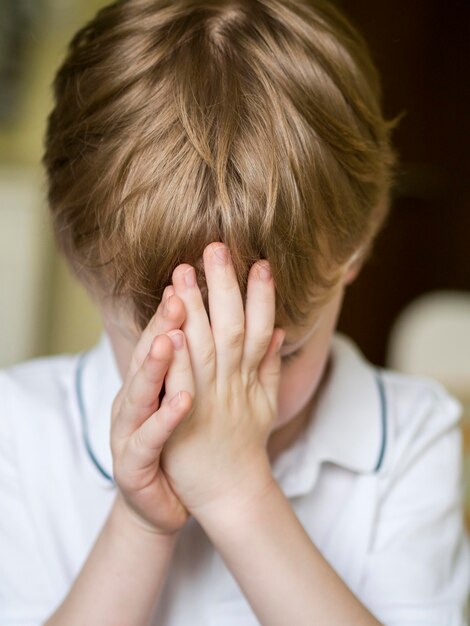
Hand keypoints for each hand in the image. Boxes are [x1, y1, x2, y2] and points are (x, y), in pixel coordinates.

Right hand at [110, 285, 193, 535]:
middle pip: (151, 353)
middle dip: (167, 317)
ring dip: (158, 361)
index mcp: (156, 383)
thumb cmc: (182, 446)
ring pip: (142, 390)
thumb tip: (262, 329)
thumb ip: (216, 364)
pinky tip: (182, 399)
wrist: (162, 502)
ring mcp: (132, 428)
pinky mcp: (133, 462)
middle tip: (182, 281)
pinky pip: (150, 438)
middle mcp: (138, 398)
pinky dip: (165, 417)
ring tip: (173, 334)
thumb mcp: (194, 400)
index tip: (196, 272)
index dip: (181, 306)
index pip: (168, 336)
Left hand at [159, 242, 284, 517]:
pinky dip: (178, 357)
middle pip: (232, 327)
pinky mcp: (186, 420)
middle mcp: (233, 383)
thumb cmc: (246, 446)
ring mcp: (210, 400)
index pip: (261, 328)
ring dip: (196, 310)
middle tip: (216, 248)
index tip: (260, 262)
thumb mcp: (267, 404)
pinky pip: (182, 384)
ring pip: (205, 348)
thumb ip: (272, 367)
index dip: (262, 295)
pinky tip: (170, 329)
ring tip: (184, 273)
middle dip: (225, 287)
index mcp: (251, 377)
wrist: (231, 493)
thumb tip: (283, 330)